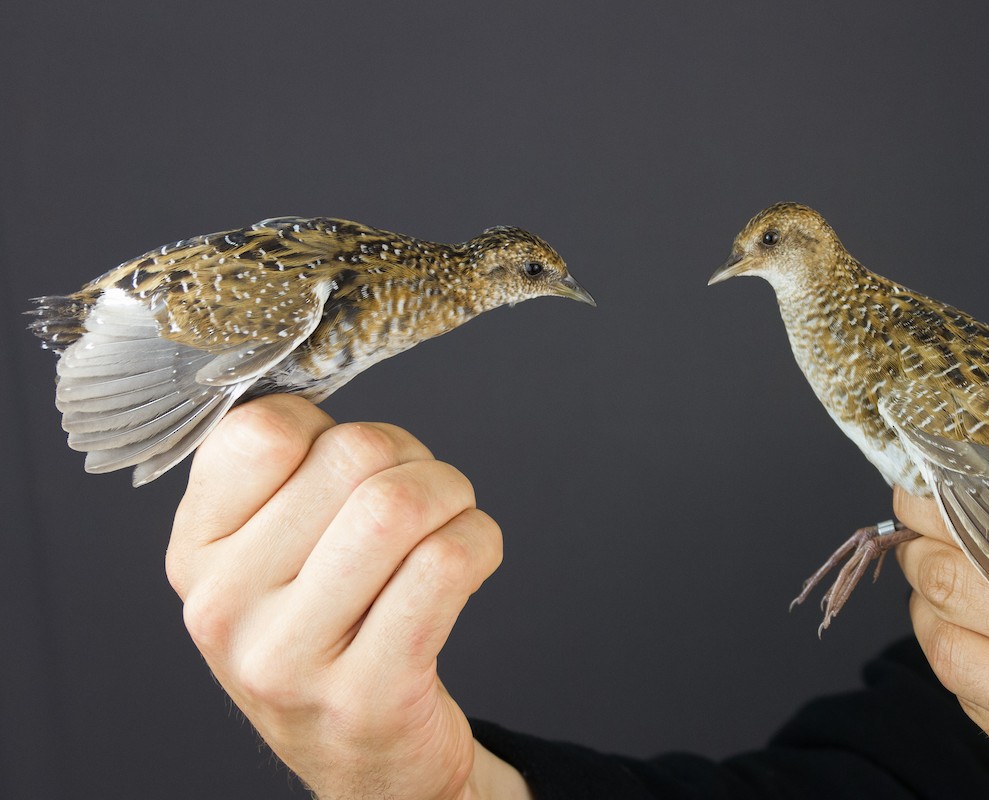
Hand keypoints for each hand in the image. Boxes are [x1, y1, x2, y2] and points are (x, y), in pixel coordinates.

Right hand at [166, 395, 530, 799]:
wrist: (365, 760)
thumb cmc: (328, 634)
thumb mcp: (269, 560)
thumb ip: (284, 477)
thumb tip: (329, 387)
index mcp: (196, 553)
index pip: (264, 429)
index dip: (333, 427)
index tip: (352, 465)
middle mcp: (224, 607)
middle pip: (354, 455)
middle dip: (415, 458)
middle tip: (425, 495)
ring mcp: (289, 658)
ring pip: (399, 504)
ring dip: (453, 496)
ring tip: (452, 522)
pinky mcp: (365, 695)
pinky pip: (444, 565)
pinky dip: (479, 542)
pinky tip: (472, 559)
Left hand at [894, 487, 988, 798]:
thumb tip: (980, 498)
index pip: (988, 520)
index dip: (932, 502)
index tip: (917, 492)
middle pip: (950, 584)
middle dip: (919, 553)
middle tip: (919, 539)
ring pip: (949, 655)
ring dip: (931, 615)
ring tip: (944, 594)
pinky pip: (982, 713)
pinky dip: (971, 674)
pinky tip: (986, 652)